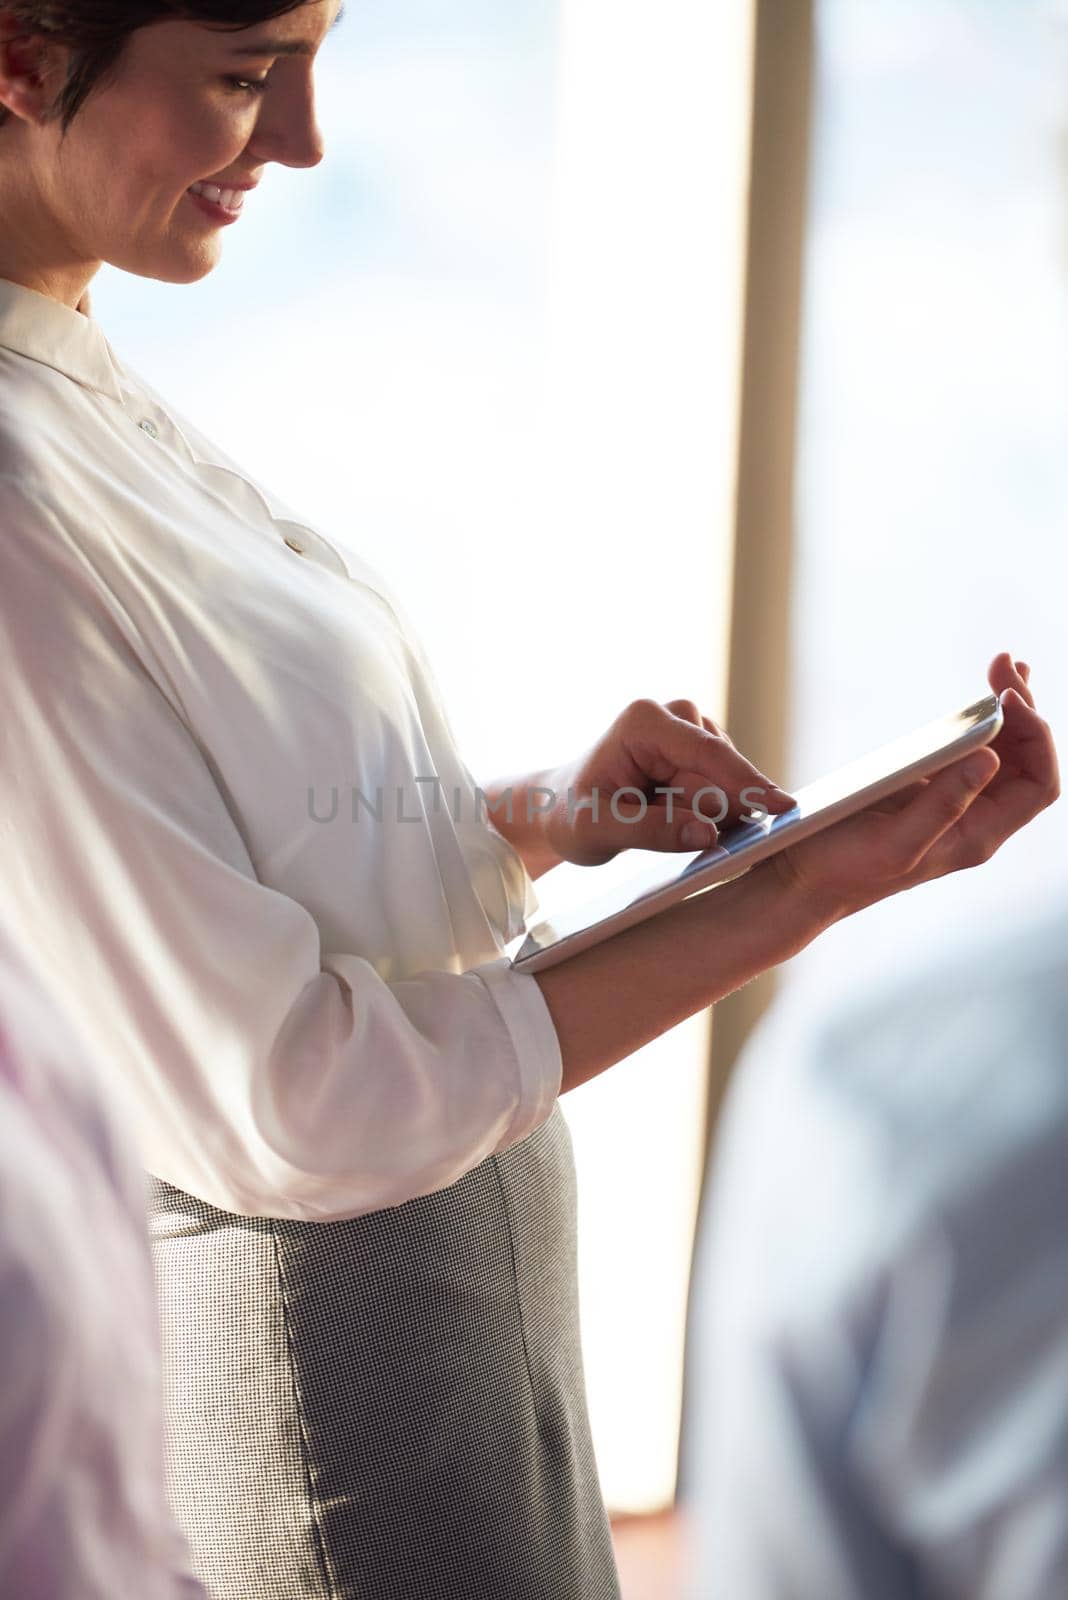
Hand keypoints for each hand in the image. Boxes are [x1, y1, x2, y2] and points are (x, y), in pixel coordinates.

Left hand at [540, 697, 794, 866]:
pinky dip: (707, 812)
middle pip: (720, 775)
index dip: (746, 783)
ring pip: (726, 785)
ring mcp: (692, 732)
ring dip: (704, 814)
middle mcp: (674, 716)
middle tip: (663, 826)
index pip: (707, 754)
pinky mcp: (703, 753)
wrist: (562, 809)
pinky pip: (724, 790)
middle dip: (710, 812)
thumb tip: (708, 832)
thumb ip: (652, 831)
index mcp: (644, 721)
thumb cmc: (573, 815)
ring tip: (655, 819)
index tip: (782, 808)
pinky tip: (673, 816)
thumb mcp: (600, 830)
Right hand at [770, 653, 1059, 919]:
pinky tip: (985, 692)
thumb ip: (945, 804)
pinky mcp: (928, 787)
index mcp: (977, 836)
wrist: (806, 878)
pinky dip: (982, 717)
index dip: (1036, 738)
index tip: (1006, 700)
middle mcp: (976, 819)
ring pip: (1005, 750)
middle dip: (1023, 709)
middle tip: (1004, 665)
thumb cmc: (844, 867)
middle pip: (1027, 760)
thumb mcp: (895, 841)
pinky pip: (971, 749)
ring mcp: (954, 801)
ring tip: (1004, 666)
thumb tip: (992, 758)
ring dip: (1008, 707)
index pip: (1038, 784)